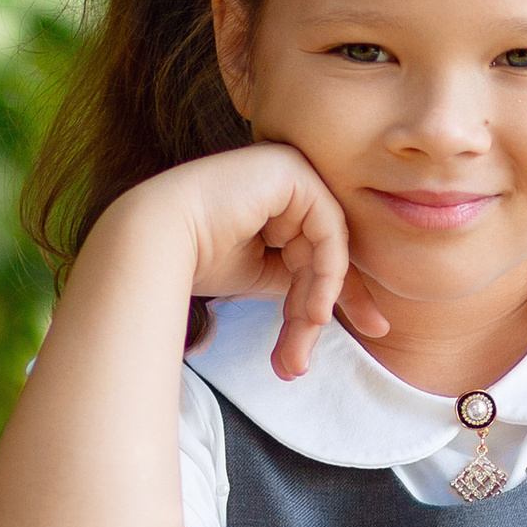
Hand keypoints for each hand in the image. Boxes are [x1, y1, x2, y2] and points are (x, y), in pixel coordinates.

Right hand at [108, 143, 389, 381]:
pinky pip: (329, 229)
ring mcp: (293, 168)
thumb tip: (333, 308)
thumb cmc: (197, 258)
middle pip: (329, 250)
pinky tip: (314, 309)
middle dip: (324, 308)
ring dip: (319, 299)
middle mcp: (291, 177)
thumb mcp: (265, 275)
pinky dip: (327, 274)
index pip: (324, 248)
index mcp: (282, 197)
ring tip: (302, 334)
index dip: (341, 295)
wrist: (155, 241)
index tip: (370, 331)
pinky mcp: (292, 170)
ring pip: (331, 246)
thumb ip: (302, 279)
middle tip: (305, 358)